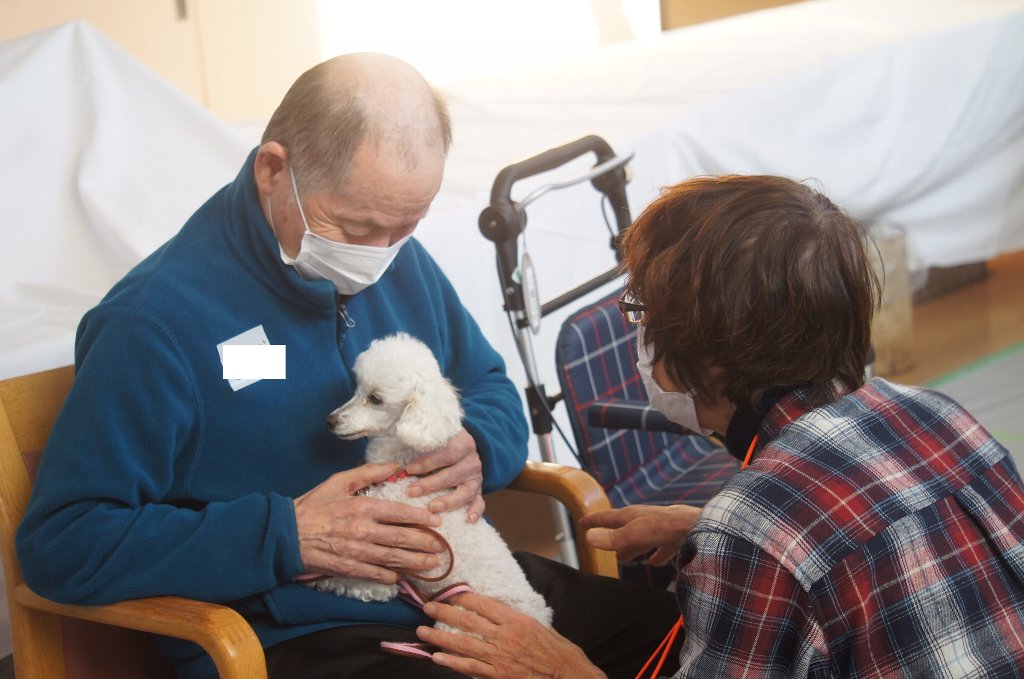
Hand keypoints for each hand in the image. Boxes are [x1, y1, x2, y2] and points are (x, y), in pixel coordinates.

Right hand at [293, 463, 443, 582]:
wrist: (285, 533)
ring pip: (393, 558)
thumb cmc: (314, 505)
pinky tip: (401, 577)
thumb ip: (368, 472)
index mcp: (363, 507)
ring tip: (431, 564)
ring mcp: (356, 552)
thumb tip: (395, 464)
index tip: (436, 521)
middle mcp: (363, 531)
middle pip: (401, 538)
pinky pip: (374, 574)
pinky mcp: (348, 568)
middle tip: (441, 547)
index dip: (421, 518)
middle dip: (425, 543)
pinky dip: (390, 576)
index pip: (400, 513)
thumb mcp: (339, 481)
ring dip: (415, 562)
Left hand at [405, 428, 484, 522]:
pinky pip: (480, 503)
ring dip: (449, 501)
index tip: (410, 469)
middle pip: (454, 474)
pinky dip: (475, 511)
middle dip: (431, 484)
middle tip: (412, 491)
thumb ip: (421, 439)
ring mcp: (476, 478)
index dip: (429, 462)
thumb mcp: (436, 436)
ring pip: (466, 491)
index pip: (448, 452)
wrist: (465, 448)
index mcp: (463, 443)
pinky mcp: (478, 492)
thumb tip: (399, 445)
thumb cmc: (442, 444)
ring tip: (433, 508)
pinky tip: (467, 520)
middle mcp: (472, 461)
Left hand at [417, 592, 605, 678]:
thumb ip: (514, 617)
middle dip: (444, 613)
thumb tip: (493, 609)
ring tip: (422, 632)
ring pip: (463, 644)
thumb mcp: (537, 625)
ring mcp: (499, 657)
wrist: (567, 674)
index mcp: (516, 620)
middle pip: (468, 621)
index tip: (449, 593)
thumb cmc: (556, 650)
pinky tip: (437, 657)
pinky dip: (452, 662)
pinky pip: (470, 668)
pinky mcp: (498, 675)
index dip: (463, 598)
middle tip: (428, 607)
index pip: (483, 604)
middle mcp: (505, 636)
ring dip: (440, 637)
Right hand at [579, 504, 700, 564]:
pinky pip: (663, 547)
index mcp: (633, 516)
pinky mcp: (678, 537)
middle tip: (600, 543)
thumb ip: (613, 538)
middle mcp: (646, 520)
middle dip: (612, 536)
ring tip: (624, 558)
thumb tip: (588, 537)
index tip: (581, 523)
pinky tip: (657, 562)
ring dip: (632, 548)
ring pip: (642, 538)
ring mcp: (663, 528)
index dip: (594, 521)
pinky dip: (657, 554)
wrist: (702, 526)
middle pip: (624, 529)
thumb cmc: (668, 527)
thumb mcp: (635, 533)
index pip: (607, 518)